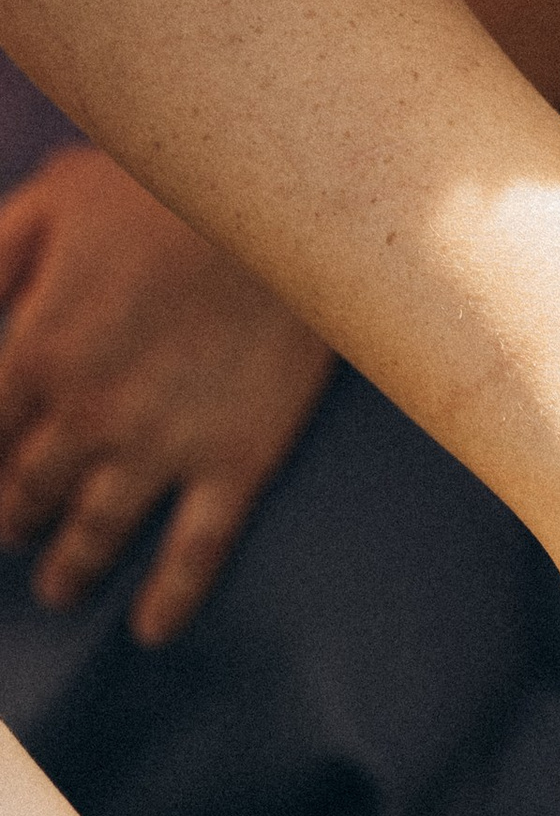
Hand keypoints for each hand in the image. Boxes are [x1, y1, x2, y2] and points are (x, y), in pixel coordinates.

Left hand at [0, 145, 332, 638]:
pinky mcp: (235, 461)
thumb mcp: (49, 203)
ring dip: (70, 567)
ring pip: (99, 529)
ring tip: (57, 589)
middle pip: (31, 490)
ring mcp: (164, 446)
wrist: (277, 207)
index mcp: (36, 347)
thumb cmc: (160, 186)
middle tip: (8, 539)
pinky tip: (151, 630)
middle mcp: (89, 414)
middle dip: (10, 522)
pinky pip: (196, 550)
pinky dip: (170, 597)